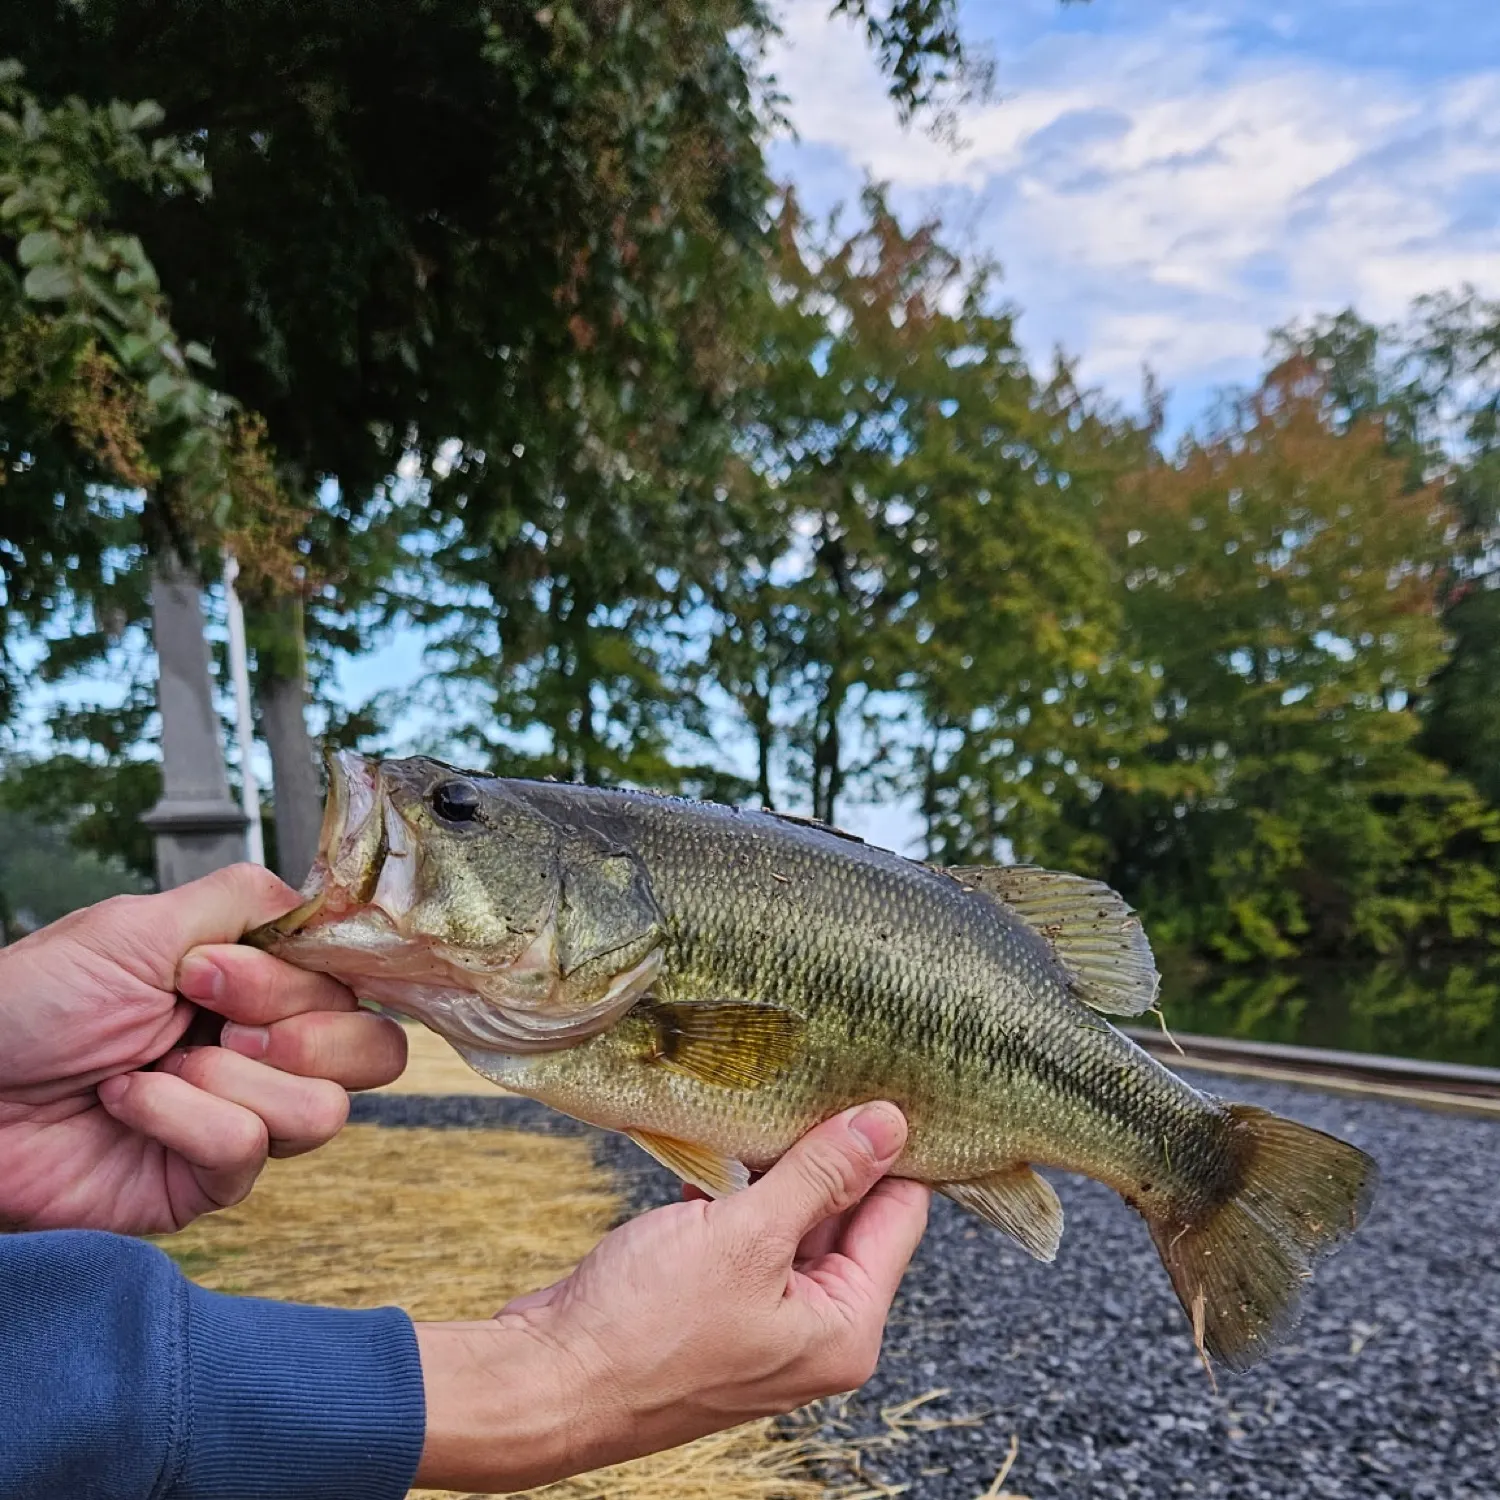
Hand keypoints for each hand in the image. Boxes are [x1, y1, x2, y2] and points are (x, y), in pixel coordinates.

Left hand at [0, 864, 407, 1234]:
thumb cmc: (28, 1004)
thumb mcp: (140, 925)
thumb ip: (244, 902)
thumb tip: (322, 908)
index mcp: (260, 984)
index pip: (358, 982)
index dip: (314, 978)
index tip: (228, 970)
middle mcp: (266, 1051)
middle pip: (375, 1052)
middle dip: (303, 1034)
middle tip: (219, 1020)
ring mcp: (243, 1118)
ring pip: (325, 1112)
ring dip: (232, 1080)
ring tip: (160, 1064)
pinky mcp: (207, 1181)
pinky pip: (246, 1151)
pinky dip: (181, 1117)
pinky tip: (126, 1102)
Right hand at [412, 1103, 929, 1492]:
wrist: (547, 1381)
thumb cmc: (645, 1328)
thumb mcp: (747, 1236)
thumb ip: (821, 1175)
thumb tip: (887, 1123)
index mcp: (844, 1328)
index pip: (899, 1215)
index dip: (891, 1147)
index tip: (878, 1081)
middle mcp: (814, 1333)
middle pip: (848, 1218)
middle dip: (830, 1152)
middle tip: (818, 1078)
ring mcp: (762, 1323)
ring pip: (792, 1222)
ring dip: (776, 1170)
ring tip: (763, 1107)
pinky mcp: (715, 1309)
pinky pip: (747, 1239)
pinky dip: (736, 1199)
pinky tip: (714, 1162)